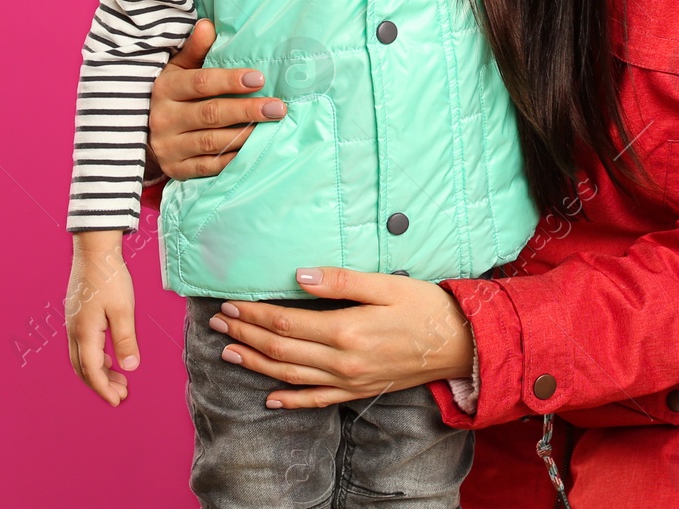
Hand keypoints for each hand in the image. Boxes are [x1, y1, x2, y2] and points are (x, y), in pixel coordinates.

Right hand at [65, 232, 138, 405]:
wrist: (94, 250)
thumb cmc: (110, 277)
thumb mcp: (124, 310)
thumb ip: (125, 340)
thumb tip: (130, 368)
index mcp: (85, 333)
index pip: (92, 372)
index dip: (104, 389)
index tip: (118, 401)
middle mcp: (74, 332)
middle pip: (84, 369)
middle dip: (101, 385)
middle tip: (121, 394)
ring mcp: (73, 324)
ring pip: (81, 358)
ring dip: (98, 372)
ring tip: (119, 379)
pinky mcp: (76, 316)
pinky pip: (82, 346)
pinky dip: (94, 358)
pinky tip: (109, 357)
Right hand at [148, 19, 287, 179]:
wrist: (146, 134)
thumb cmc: (174, 95)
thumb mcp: (178, 69)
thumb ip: (195, 49)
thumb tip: (208, 24)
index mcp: (166, 88)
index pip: (201, 83)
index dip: (230, 80)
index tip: (260, 78)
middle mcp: (164, 118)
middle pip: (211, 113)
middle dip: (247, 110)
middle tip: (278, 107)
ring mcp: (169, 146)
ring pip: (212, 142)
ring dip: (245, 135)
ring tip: (273, 128)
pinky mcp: (177, 169)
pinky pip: (210, 166)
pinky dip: (233, 159)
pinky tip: (254, 150)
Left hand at [210, 267, 475, 408]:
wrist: (459, 343)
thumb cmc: (426, 307)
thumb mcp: (385, 284)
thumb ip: (340, 281)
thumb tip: (298, 277)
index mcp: (346, 330)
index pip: (286, 324)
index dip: (254, 315)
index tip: (231, 304)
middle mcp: (343, 361)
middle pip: (281, 350)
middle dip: (246, 335)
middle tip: (219, 323)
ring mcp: (349, 381)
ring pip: (291, 376)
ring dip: (256, 365)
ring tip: (229, 352)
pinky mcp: (358, 391)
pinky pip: (317, 400)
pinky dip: (290, 400)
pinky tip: (269, 397)